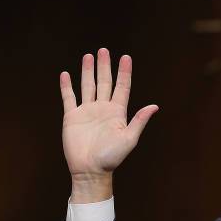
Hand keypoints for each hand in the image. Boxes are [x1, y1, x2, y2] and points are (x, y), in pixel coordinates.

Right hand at [59, 48, 157, 201]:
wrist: (90, 170)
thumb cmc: (112, 157)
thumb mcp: (129, 139)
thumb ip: (139, 121)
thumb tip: (155, 106)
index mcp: (117, 112)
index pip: (122, 87)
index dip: (124, 72)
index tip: (126, 57)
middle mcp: (103, 109)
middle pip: (104, 82)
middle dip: (104, 66)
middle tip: (103, 50)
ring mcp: (87, 111)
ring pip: (88, 86)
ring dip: (88, 71)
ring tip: (88, 56)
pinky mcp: (72, 117)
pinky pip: (69, 98)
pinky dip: (67, 86)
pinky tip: (66, 74)